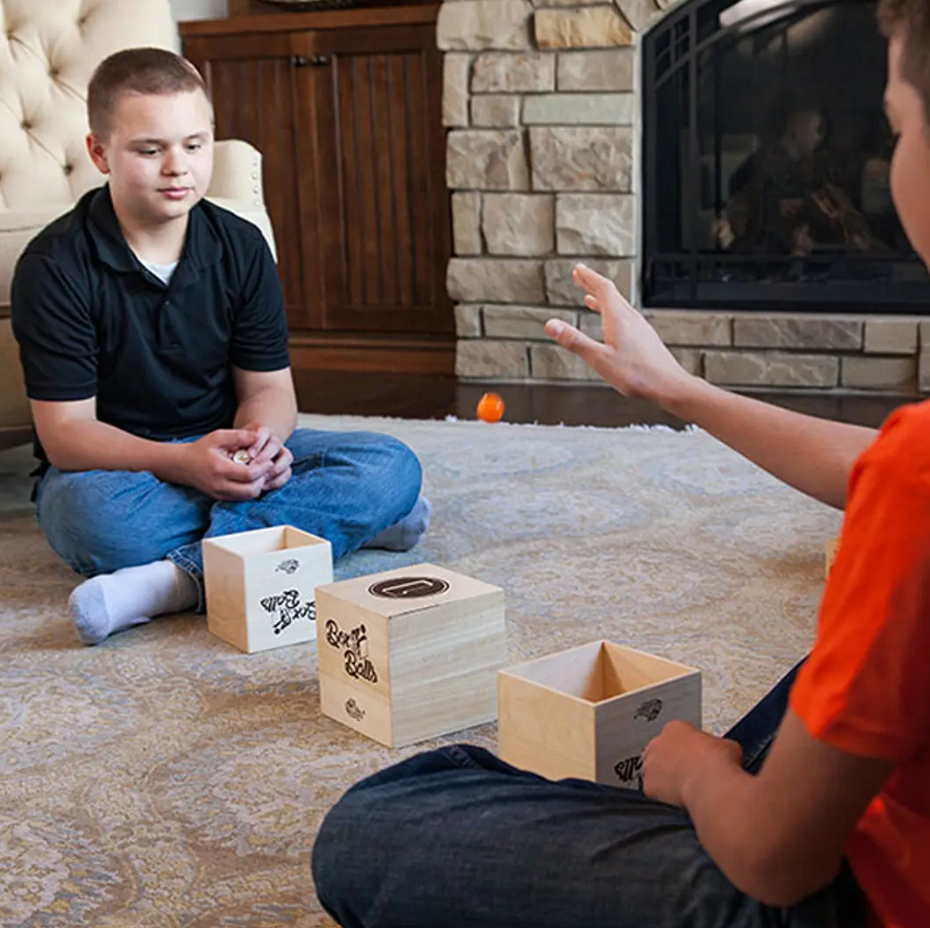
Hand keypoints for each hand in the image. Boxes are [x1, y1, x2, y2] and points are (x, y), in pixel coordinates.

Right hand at [174, 429, 273, 500]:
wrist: (182, 465)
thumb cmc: (201, 449)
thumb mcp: (218, 437)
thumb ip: (239, 436)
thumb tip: (258, 436)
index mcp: (220, 469)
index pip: (250, 475)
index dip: (263, 468)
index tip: (268, 460)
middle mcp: (220, 485)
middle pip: (252, 490)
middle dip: (263, 479)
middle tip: (266, 468)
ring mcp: (220, 494)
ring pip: (248, 497)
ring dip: (258, 485)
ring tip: (258, 473)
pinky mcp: (220, 498)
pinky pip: (241, 498)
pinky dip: (250, 490)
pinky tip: (250, 479)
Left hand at [236, 421, 292, 491]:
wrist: (242, 458)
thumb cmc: (233, 451)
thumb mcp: (228, 444)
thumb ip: (232, 447)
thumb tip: (235, 456)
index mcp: (260, 432)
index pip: (263, 432)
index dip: (258, 443)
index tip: (249, 454)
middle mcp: (273, 441)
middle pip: (275, 444)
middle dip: (264, 457)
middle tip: (252, 468)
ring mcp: (281, 454)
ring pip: (286, 457)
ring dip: (273, 469)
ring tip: (258, 478)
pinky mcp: (285, 468)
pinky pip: (287, 473)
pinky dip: (277, 481)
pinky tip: (263, 485)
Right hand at [544, 264, 693, 404]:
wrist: (668, 385)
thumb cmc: (638, 374)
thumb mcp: (599, 359)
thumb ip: (575, 341)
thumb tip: (553, 326)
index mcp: (619, 318)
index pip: (603, 288)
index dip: (589, 277)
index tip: (579, 270)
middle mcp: (631, 318)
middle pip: (610, 294)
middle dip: (593, 284)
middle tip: (581, 277)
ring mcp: (639, 327)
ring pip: (618, 306)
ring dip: (602, 299)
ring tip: (590, 298)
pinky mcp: (643, 338)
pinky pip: (624, 318)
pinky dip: (611, 314)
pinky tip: (610, 325)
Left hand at [641, 721, 742, 807]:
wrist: (711, 784)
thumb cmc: (719, 763)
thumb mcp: (727, 745)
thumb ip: (718, 745)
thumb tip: (724, 751)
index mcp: (675, 728)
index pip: (677, 735)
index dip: (687, 747)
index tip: (696, 757)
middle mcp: (658, 743)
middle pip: (661, 751)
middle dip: (672, 760)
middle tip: (688, 772)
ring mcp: (650, 764)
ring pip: (653, 770)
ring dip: (664, 777)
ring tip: (682, 787)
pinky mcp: (648, 785)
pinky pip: (653, 790)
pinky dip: (662, 795)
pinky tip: (676, 799)